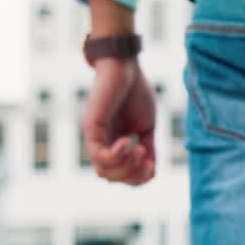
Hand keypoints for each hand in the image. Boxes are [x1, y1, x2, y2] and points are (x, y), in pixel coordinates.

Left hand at [82, 57, 155, 185]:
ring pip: (104, 171)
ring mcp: (94, 137)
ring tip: (139, 149)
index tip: (153, 164)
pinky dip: (117, 155)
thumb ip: (148, 148)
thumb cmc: (135, 92)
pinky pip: (100, 155)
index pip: (121, 176)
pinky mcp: (91, 128)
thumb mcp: (146, 127)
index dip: (138, 178)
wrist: (125, 66)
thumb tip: (151, 171)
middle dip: (133, 175)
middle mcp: (101, 144)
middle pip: (111, 177)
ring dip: (126, 167)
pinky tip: (128, 141)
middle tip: (147, 157)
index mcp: (114, 145)